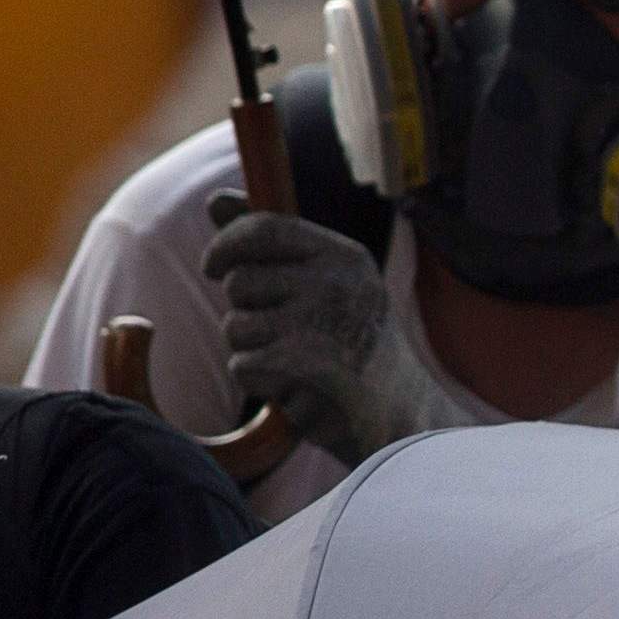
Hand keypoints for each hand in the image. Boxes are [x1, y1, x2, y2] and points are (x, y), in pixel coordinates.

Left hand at [209, 195, 447, 460]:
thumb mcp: (321, 285)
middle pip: (239, 283)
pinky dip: (261, 382)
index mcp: (346, 257)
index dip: (226, 245)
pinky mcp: (309, 364)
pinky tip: (297, 388)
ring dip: (253, 351)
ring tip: (297, 363)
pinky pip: (244, 365)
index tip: (214, 267)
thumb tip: (217, 200)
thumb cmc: (353, 348)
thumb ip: (269, 243)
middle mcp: (339, 283)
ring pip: (236, 327)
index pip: (265, 228)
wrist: (404, 418)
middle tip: (292, 337)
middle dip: (248, 313)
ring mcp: (326, 323)